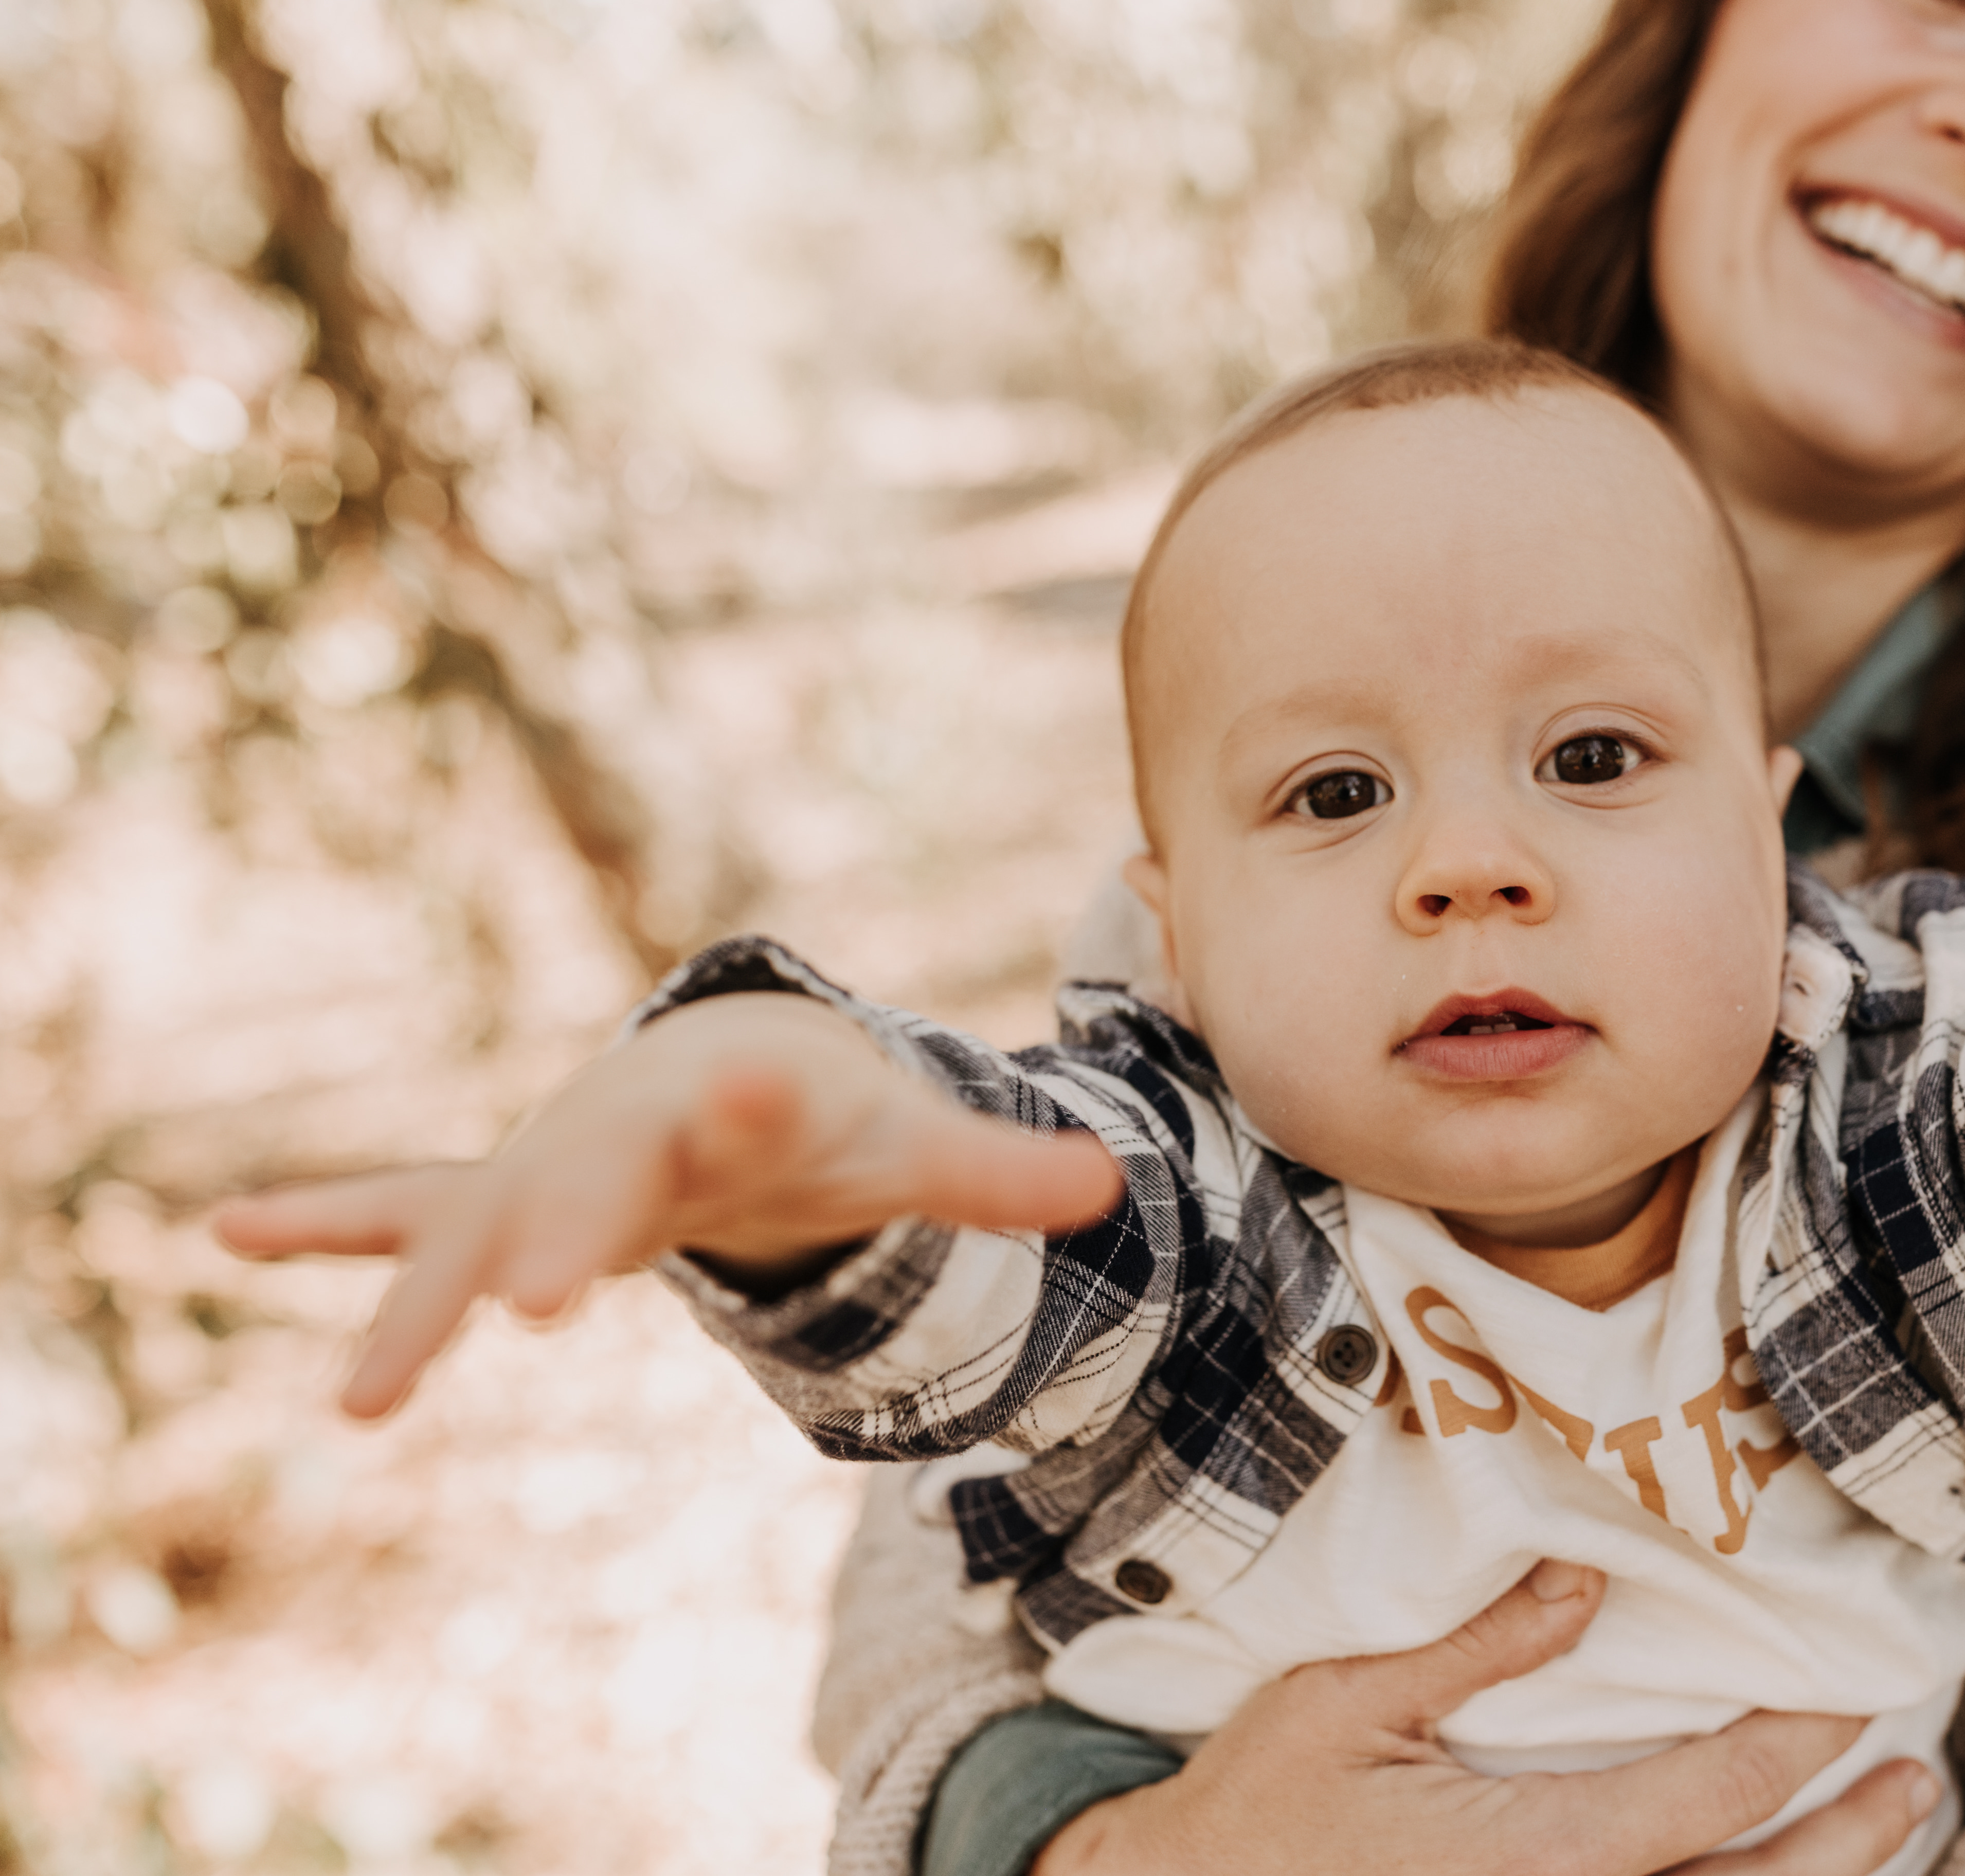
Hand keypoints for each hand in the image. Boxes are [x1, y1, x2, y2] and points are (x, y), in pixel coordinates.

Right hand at [213, 991, 1121, 1416]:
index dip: (747, 1106)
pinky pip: (403, 1207)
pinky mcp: (499, 1201)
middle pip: (596, 1184)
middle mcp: (631, 1132)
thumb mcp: (906, 1143)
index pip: (747, 1109)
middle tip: (542, 1301)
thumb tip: (1113, 1190)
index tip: (743, 1090)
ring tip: (369, 1390)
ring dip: (419, 1296)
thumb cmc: (818, 1117)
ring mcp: (551, 1168)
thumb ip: (995, 1172)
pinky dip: (325, 1221)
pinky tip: (224, 1227)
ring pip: (476, 1225)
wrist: (725, 1065)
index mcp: (741, 1105)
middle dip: (566, 1234)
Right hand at [1034, 1560, 1940, 1875]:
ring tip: (1872, 1843)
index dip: (1801, 1745)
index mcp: (1542, 1860)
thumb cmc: (1254, 1815)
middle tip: (1911, 1782)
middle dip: (1848, 1844)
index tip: (1861, 1696)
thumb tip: (1587, 1579)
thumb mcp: (1351, 1704)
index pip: (1716, 1800)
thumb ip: (1482, 1648)